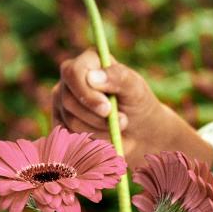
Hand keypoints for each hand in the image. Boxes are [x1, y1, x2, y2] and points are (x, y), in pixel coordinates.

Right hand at [52, 49, 212, 170]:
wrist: (148, 139)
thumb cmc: (146, 109)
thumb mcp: (138, 91)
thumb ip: (118, 78)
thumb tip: (93, 75)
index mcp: (87, 64)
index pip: (72, 71)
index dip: (87, 92)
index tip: (108, 109)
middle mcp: (70, 84)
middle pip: (68, 100)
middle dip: (99, 117)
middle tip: (124, 123)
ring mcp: (63, 108)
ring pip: (69, 123)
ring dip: (99, 133)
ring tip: (120, 131)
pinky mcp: (65, 131)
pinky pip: (69, 142)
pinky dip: (92, 147)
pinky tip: (108, 144)